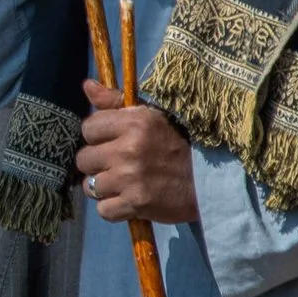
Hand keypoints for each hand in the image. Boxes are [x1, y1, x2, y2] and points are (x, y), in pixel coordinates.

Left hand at [78, 81, 198, 223]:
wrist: (213, 180)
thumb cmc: (180, 144)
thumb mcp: (153, 116)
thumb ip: (116, 102)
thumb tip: (87, 86)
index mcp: (134, 122)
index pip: (88, 128)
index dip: (98, 137)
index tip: (114, 142)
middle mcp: (128, 149)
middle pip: (84, 159)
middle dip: (98, 163)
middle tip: (120, 165)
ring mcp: (130, 178)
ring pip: (90, 186)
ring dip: (104, 187)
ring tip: (125, 183)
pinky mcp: (136, 203)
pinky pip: (104, 210)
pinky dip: (114, 209)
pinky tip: (129, 200)